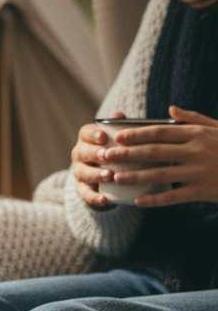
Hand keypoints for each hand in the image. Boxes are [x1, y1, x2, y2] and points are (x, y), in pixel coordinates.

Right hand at [72, 111, 123, 208]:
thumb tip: (118, 116)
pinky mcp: (82, 188)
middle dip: (93, 153)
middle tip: (107, 155)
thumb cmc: (117, 149)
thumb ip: (119, 127)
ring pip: (82, 173)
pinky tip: (104, 199)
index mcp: (87, 139)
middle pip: (81, 152)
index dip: (92, 134)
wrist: (110, 175)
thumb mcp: (119, 137)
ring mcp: (79, 172)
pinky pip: (85, 194)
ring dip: (95, 174)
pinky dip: (94, 197)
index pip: (85, 133)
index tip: (103, 137)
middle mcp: (79, 154)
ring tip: (109, 175)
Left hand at [101, 106, 217, 206]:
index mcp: (198, 134)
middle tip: (106, 156)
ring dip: (136, 176)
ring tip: (115, 178)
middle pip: (155, 151)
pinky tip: (137, 201)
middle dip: (128, 154)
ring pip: (161, 174)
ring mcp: (200, 171)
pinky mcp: (203, 190)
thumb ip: (194, 119)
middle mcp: (197, 150)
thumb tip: (170, 109)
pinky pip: (174, 196)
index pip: (161, 131)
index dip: (137, 134)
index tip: (117, 136)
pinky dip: (155, 199)